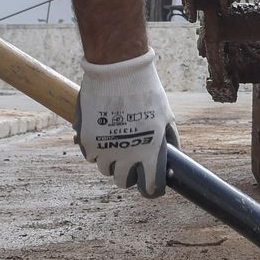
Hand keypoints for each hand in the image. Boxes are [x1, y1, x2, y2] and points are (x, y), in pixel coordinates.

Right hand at [76, 49, 176, 197]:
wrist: (118, 70)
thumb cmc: (147, 91)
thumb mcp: (166, 116)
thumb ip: (168, 139)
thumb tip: (172, 155)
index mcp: (150, 151)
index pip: (151, 186)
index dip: (153, 189)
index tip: (152, 186)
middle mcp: (127, 155)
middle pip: (123, 182)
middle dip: (129, 176)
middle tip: (132, 164)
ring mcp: (105, 149)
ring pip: (105, 169)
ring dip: (111, 161)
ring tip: (117, 143)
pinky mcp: (87, 140)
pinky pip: (91, 155)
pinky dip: (96, 149)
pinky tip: (103, 133)